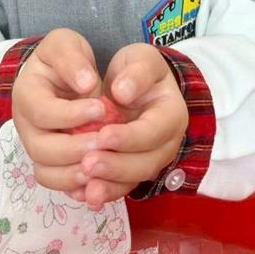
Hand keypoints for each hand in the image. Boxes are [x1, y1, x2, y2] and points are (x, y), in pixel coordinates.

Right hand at [11, 28, 105, 191]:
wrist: (59, 76)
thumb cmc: (64, 59)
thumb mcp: (65, 44)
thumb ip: (72, 59)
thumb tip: (86, 85)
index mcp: (26, 94)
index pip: (42, 112)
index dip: (71, 114)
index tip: (102, 108)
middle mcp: (26, 125)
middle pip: (40, 149)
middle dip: (74, 149)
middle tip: (104, 142)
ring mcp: (36, 146)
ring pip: (46, 172)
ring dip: (74, 174)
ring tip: (102, 166)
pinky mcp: (50, 163)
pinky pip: (56, 183)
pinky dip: (75, 186)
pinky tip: (99, 181)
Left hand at [73, 43, 188, 208]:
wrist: (133, 85)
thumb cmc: (136, 69)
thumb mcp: (141, 58)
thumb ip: (136, 72)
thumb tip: (123, 93)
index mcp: (172, 114)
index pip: (154, 131)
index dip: (129, 137)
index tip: (102, 135)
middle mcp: (166, 143)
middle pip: (146, 163)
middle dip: (117, 166)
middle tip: (87, 163)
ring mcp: (150, 159)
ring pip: (133, 180)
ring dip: (109, 185)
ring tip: (85, 187)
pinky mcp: (132, 171)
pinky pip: (120, 187)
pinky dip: (103, 192)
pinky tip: (82, 195)